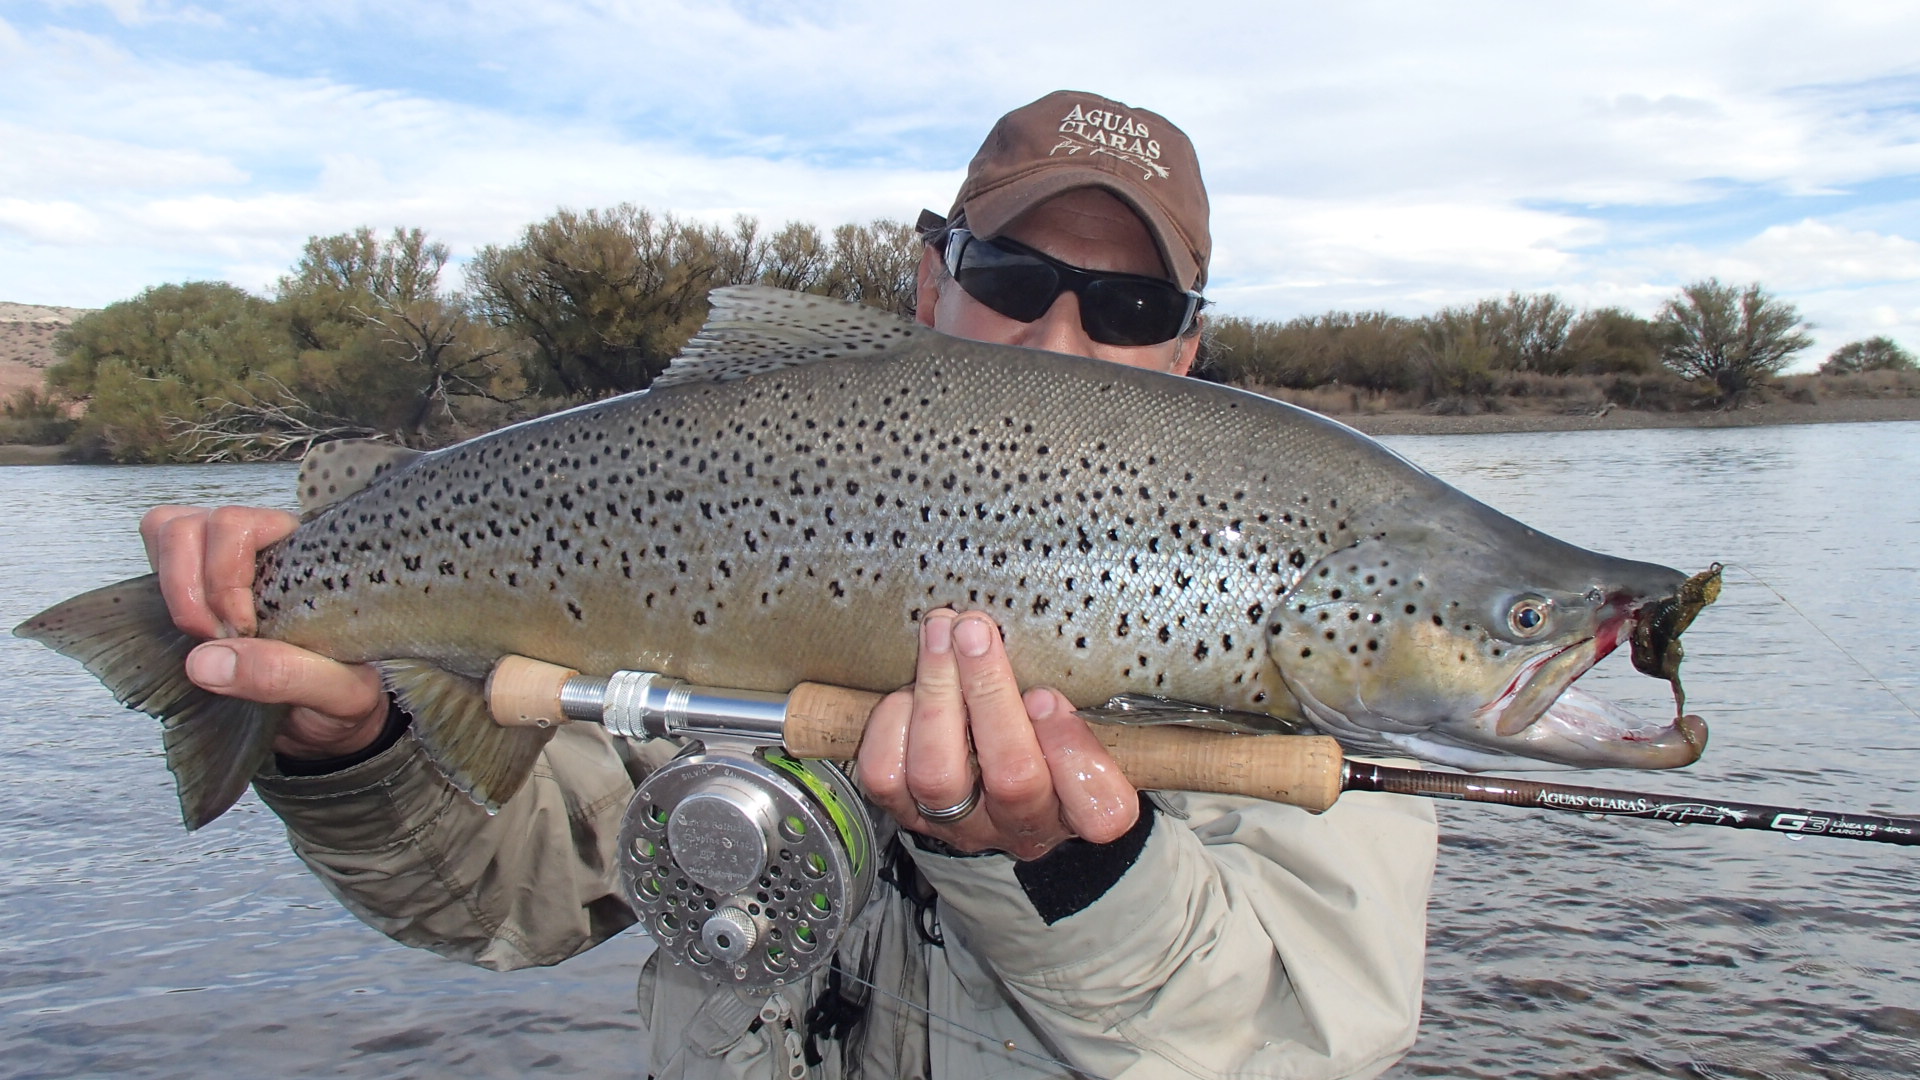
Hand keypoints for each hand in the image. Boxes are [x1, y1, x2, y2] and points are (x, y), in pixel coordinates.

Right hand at [140, 505, 389, 760]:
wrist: (331, 723)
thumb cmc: (344, 697)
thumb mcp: (338, 694)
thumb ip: (285, 675)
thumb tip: (204, 660)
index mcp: (306, 555)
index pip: (240, 524)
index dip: (225, 576)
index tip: (242, 630)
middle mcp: (262, 547)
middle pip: (191, 524)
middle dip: (190, 587)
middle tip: (216, 638)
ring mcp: (222, 562)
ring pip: (168, 533)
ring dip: (174, 590)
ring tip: (205, 637)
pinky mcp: (196, 587)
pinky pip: (157, 566)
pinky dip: (163, 599)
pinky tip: (194, 638)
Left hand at [856, 609, 1138, 859]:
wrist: (984, 794)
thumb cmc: (1038, 744)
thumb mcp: (1072, 731)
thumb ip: (1068, 711)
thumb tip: (1035, 676)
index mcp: (1078, 807)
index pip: (1102, 809)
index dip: (1072, 749)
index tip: (1046, 694)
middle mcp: (1020, 825)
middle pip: (1012, 777)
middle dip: (989, 693)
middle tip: (974, 630)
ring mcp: (959, 824)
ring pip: (938, 775)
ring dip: (936, 693)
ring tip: (939, 635)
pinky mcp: (907, 812)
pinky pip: (887, 775)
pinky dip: (893, 722)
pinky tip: (908, 689)